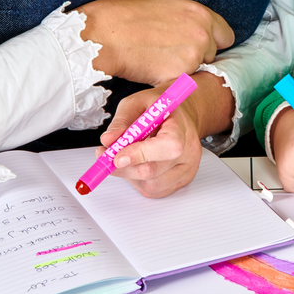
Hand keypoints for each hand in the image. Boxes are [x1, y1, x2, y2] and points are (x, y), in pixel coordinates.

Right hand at [76, 0, 234, 85]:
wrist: (101, 34)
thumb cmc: (123, 15)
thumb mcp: (164, 5)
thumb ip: (186, 19)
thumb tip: (191, 29)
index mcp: (200, 13)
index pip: (226, 35)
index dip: (212, 41)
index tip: (198, 45)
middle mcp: (202, 35)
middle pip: (211, 55)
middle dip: (195, 56)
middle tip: (169, 52)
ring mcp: (191, 57)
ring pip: (195, 71)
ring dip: (182, 70)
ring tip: (157, 59)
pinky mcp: (177, 77)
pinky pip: (180, 85)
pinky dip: (169, 82)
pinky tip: (152, 70)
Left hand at [98, 72, 235, 198]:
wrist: (180, 117)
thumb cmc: (160, 109)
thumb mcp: (138, 103)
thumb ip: (122, 121)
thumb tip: (108, 140)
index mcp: (181, 128)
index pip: (166, 146)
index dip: (139, 154)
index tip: (116, 157)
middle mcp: (188, 152)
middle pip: (153, 170)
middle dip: (123, 167)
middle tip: (105, 156)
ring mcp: (186, 170)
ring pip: (150, 184)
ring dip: (129, 174)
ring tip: (123, 158)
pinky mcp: (180, 182)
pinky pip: (154, 190)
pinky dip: (138, 181)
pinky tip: (135, 166)